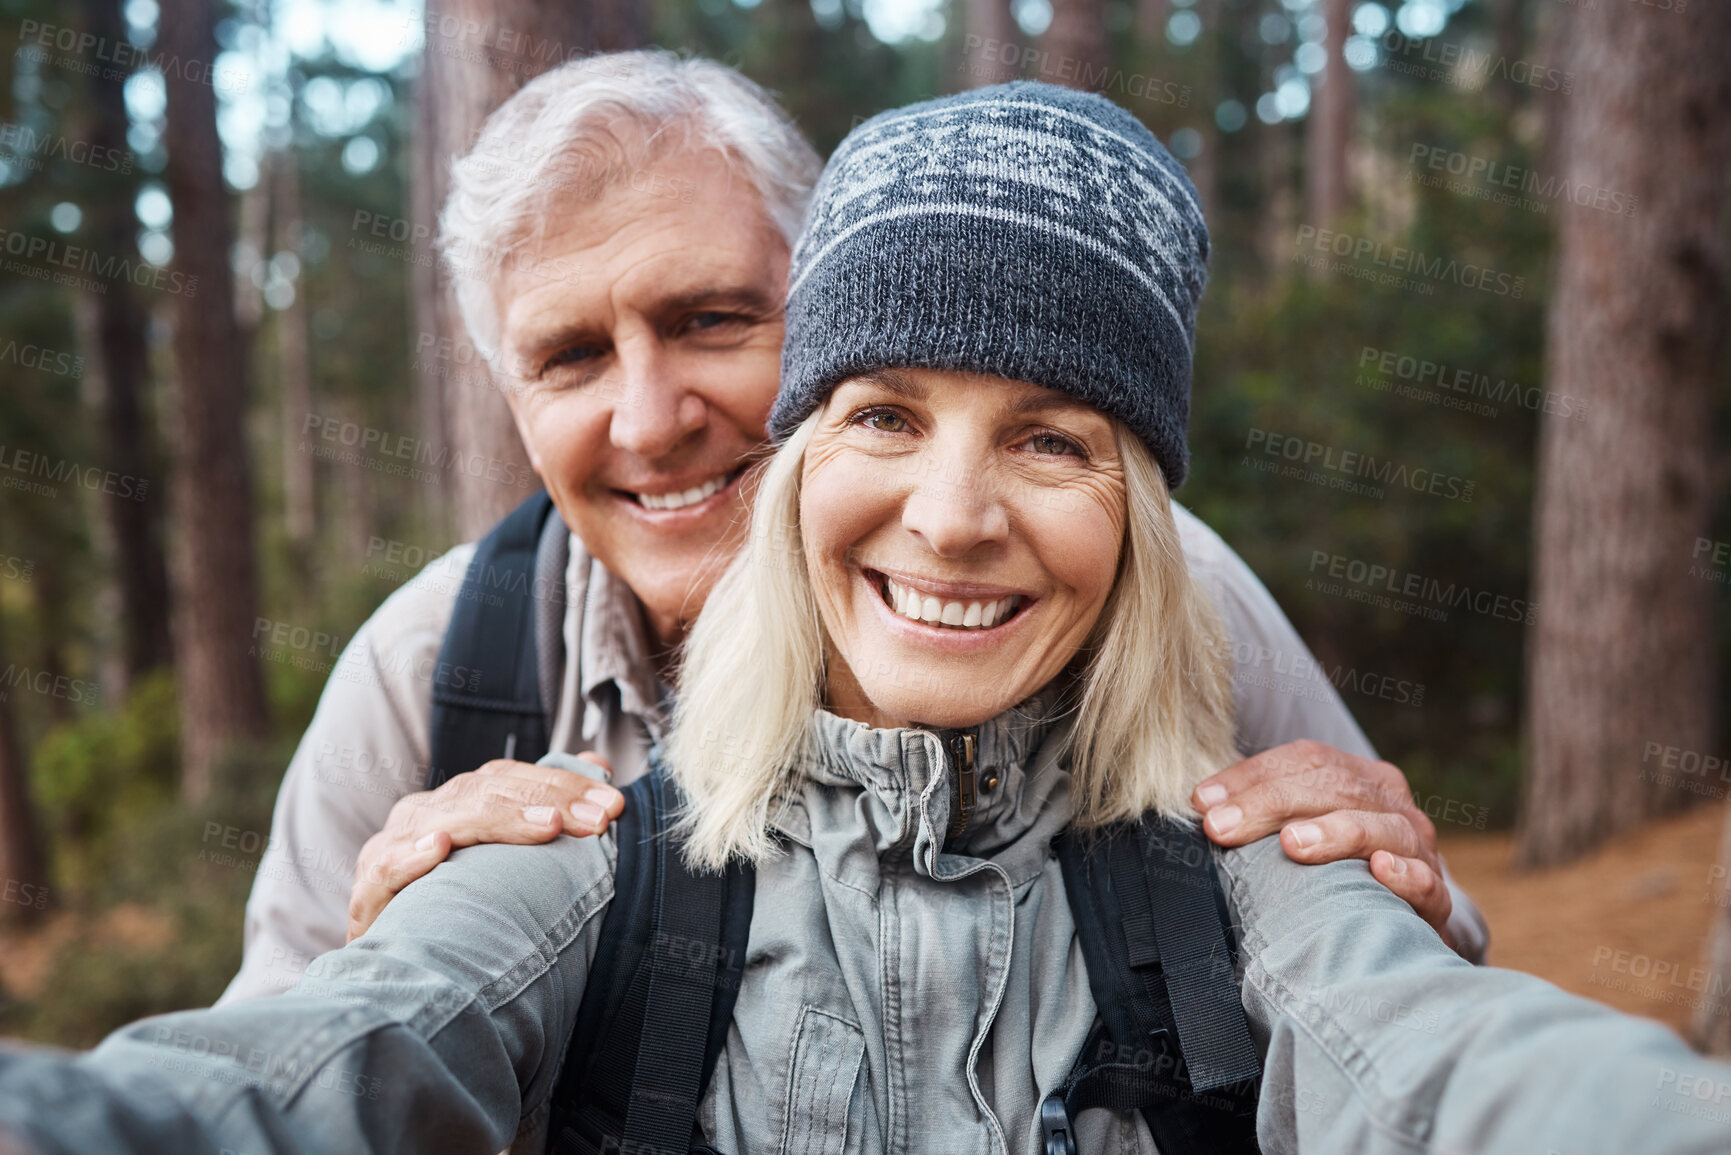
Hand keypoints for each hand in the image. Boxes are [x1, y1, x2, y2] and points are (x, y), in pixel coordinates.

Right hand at [346, 755, 623, 941]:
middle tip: (598, 820)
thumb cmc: (460, 911)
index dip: (561, 784)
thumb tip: (599, 763)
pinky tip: (439, 849)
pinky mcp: (367, 895)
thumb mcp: (508, 861)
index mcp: (454, 803)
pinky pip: (387, 869)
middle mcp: (421, 817)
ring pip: (444, 819)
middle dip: (549, 802)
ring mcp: (390, 850)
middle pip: (484, 792)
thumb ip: (549, 809)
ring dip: (498, 820)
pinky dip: (411, 856)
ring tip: (548, 826)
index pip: (508, 778)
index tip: (612, 804)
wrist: (398, 973)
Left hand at [1190, 739, 1454, 950]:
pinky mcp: (1436, 897)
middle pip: (1334, 786)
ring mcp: (1418, 847)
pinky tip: (1380, 870)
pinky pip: (1426, 880)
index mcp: (1356, 777)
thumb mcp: (1300, 831)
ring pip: (1380, 826)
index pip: (1304, 758)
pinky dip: (1405, 873)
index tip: (1202, 802)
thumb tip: (1202, 807)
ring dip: (1335, 832)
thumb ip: (1261, 814)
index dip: (1251, 775)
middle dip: (1271, 804)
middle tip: (1221, 828)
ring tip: (1291, 844)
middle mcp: (1390, 802)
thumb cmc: (1336, 871)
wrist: (1403, 925)